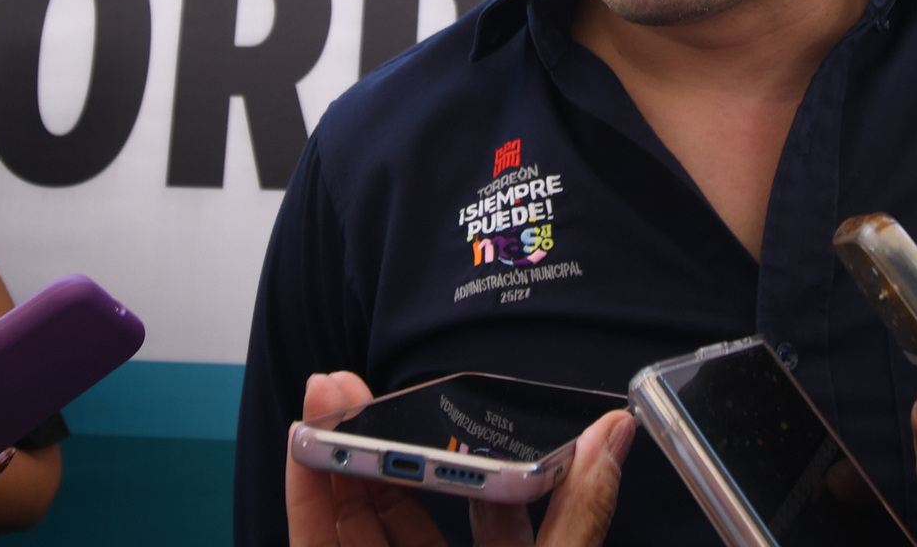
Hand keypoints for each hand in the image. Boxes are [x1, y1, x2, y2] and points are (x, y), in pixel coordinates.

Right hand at [285, 370, 634, 546]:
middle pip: (408, 510)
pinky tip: (302, 445)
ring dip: (338, 452)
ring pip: (356, 521)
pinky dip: (304, 495)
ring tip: (329, 393)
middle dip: (387, 440)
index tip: (460, 405)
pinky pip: (314, 542)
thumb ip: (578, 517)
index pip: (492, 515)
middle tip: (368, 385)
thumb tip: (613, 434)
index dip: (473, 456)